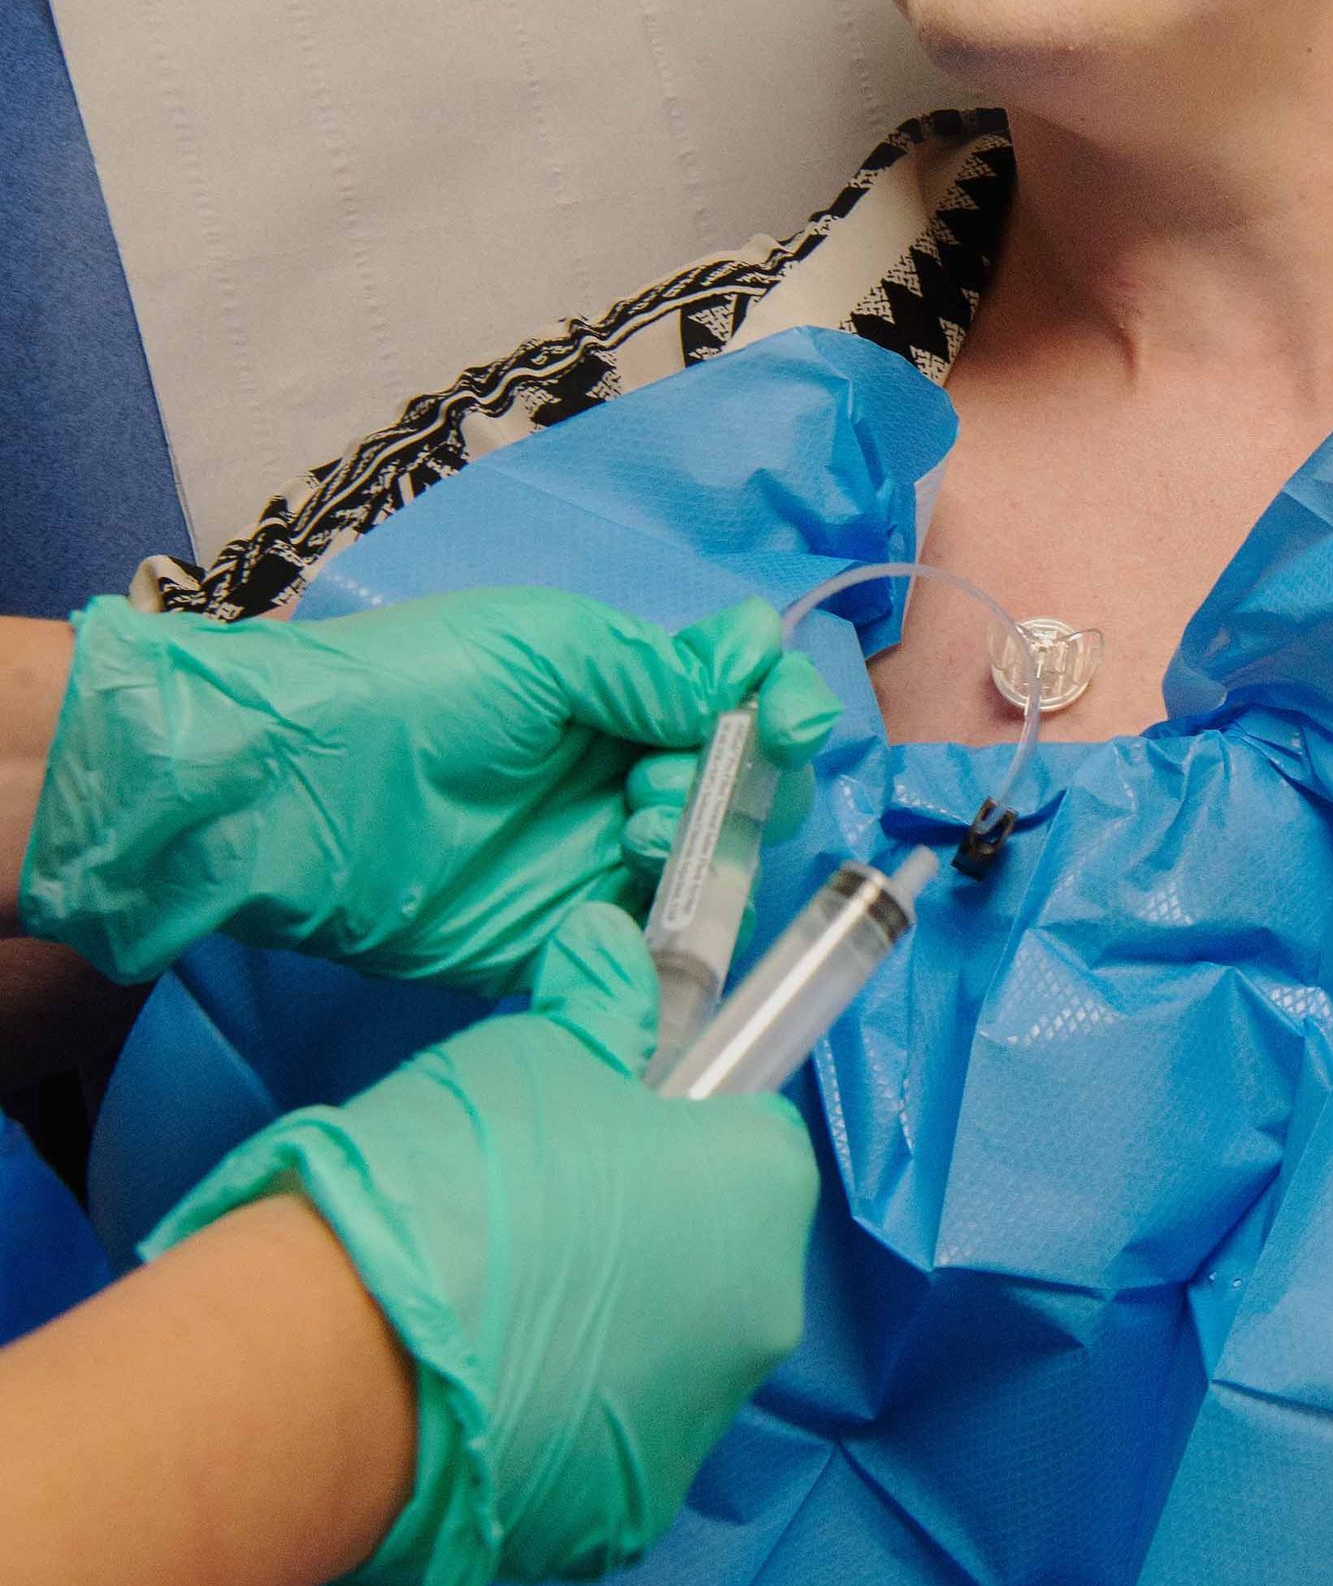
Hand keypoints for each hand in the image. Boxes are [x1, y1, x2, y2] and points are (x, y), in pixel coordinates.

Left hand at [22, 590, 838, 995]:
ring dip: (701, 840)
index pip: (739, 696)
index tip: (785, 720)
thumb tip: (748, 674)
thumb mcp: (542, 646)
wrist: (294, 795)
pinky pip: (656, 940)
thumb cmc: (415, 690)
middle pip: (743, 786)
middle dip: (742, 780)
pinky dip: (673, 924)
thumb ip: (652, 668)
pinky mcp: (566, 934)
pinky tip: (633, 892)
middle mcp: (621, 771)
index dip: (781, 705)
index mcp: (620, 689)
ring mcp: (596, 857)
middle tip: (663, 779)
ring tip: (630, 825)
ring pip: (710, 861)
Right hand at [140, 902, 819, 1585]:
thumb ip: (598, 1005)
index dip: (683, 1125)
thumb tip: (610, 947)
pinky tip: (476, 1390)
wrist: (352, 1362)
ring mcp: (694, 1433)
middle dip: (653, 1231)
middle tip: (537, 1210)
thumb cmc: (470, 1175)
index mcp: (764, 1194)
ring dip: (608, 1333)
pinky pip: (604, 1447)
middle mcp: (762, 1320)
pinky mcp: (620, 1526)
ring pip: (664, 1355)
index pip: (755, 1138)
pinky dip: (560, 1421)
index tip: (606, 1127)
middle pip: (719, 1253)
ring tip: (490, 1305)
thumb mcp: (535, 1053)